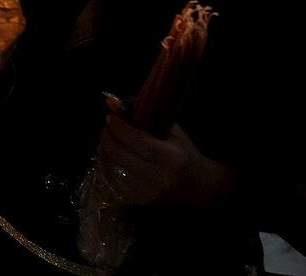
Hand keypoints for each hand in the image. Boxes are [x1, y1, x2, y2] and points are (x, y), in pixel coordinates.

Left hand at [96, 115, 235, 208]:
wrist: (201, 188)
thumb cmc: (186, 154)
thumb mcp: (172, 131)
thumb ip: (144, 115)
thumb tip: (114, 103)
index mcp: (170, 156)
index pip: (135, 140)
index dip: (118, 127)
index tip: (111, 117)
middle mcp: (158, 176)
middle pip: (120, 155)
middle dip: (107, 138)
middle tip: (106, 128)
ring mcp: (149, 192)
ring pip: (114, 170)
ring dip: (104, 152)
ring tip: (104, 142)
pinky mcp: (142, 202)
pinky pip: (115, 184)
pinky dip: (106, 169)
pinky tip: (107, 158)